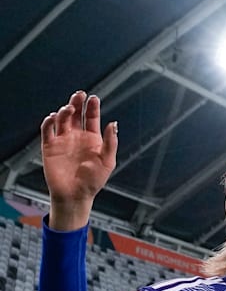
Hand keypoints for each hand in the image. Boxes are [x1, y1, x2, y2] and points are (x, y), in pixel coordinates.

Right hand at [40, 91, 117, 230]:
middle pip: (76, 115)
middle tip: (79, 94)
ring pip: (62, 120)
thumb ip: (110, 142)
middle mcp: (77, 137)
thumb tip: (114, 124)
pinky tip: (54, 118)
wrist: (75, 195)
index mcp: (93, 139)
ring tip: (68, 109)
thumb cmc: (93, 181)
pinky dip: (49, 122)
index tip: (93, 98)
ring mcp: (63, 141)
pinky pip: (47, 131)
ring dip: (64, 112)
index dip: (92, 107)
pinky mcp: (50, 147)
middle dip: (77, 103)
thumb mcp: (108, 161)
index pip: (92, 118)